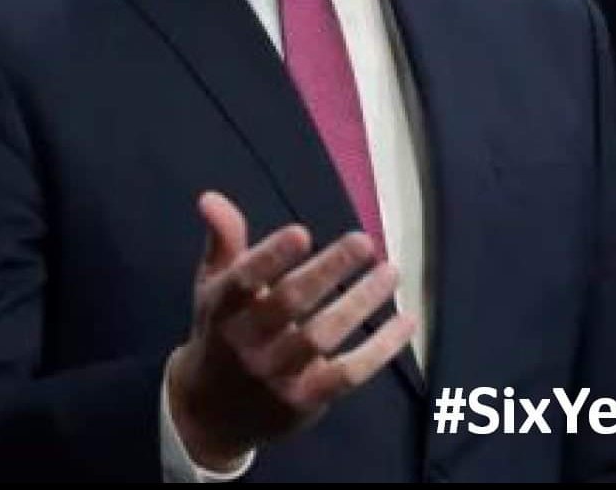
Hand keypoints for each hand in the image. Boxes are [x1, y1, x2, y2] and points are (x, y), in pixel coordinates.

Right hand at [168, 191, 415, 469]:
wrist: (209, 416)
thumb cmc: (222, 333)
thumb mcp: (214, 286)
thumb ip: (224, 240)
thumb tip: (211, 197)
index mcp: (222, 308)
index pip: (243, 281)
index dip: (271, 256)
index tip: (302, 232)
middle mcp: (245, 343)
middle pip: (289, 303)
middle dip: (327, 270)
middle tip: (364, 240)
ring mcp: (275, 375)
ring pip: (322, 335)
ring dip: (360, 302)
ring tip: (390, 272)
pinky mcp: (303, 401)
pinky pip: (347, 374)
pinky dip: (381, 348)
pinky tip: (406, 320)